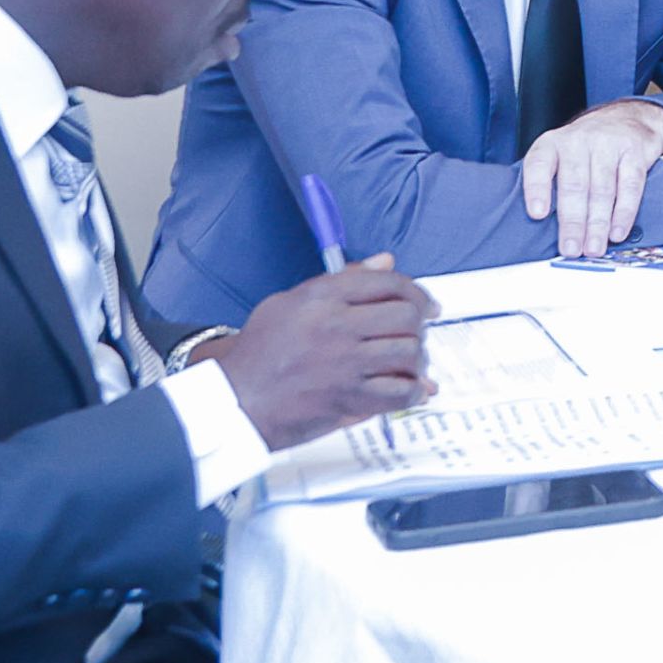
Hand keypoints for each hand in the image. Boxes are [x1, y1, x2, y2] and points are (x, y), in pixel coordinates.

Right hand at [214, 256, 437, 447]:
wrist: (235, 401)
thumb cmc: (260, 354)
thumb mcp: (290, 302)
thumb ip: (343, 280)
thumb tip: (385, 261)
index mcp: (323, 298)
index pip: (389, 283)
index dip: (417, 292)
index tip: (427, 305)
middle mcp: (337, 327)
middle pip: (406, 317)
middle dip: (420, 325)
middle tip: (418, 334)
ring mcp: (345, 364)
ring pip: (409, 353)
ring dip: (418, 360)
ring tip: (411, 364)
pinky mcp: (349, 398)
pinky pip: (401, 392)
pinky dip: (413, 392)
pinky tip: (408, 390)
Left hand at [518, 97, 662, 259]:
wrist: (627, 119)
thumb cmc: (587, 150)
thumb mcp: (561, 157)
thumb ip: (552, 185)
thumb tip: (543, 232)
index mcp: (552, 145)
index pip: (539, 165)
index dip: (537, 190)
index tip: (538, 214)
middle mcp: (577, 141)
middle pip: (574, 185)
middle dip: (573, 222)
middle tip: (571, 249)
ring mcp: (607, 144)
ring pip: (601, 189)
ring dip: (598, 223)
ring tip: (594, 249)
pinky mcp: (634, 151)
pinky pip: (630, 185)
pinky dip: (624, 212)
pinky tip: (617, 231)